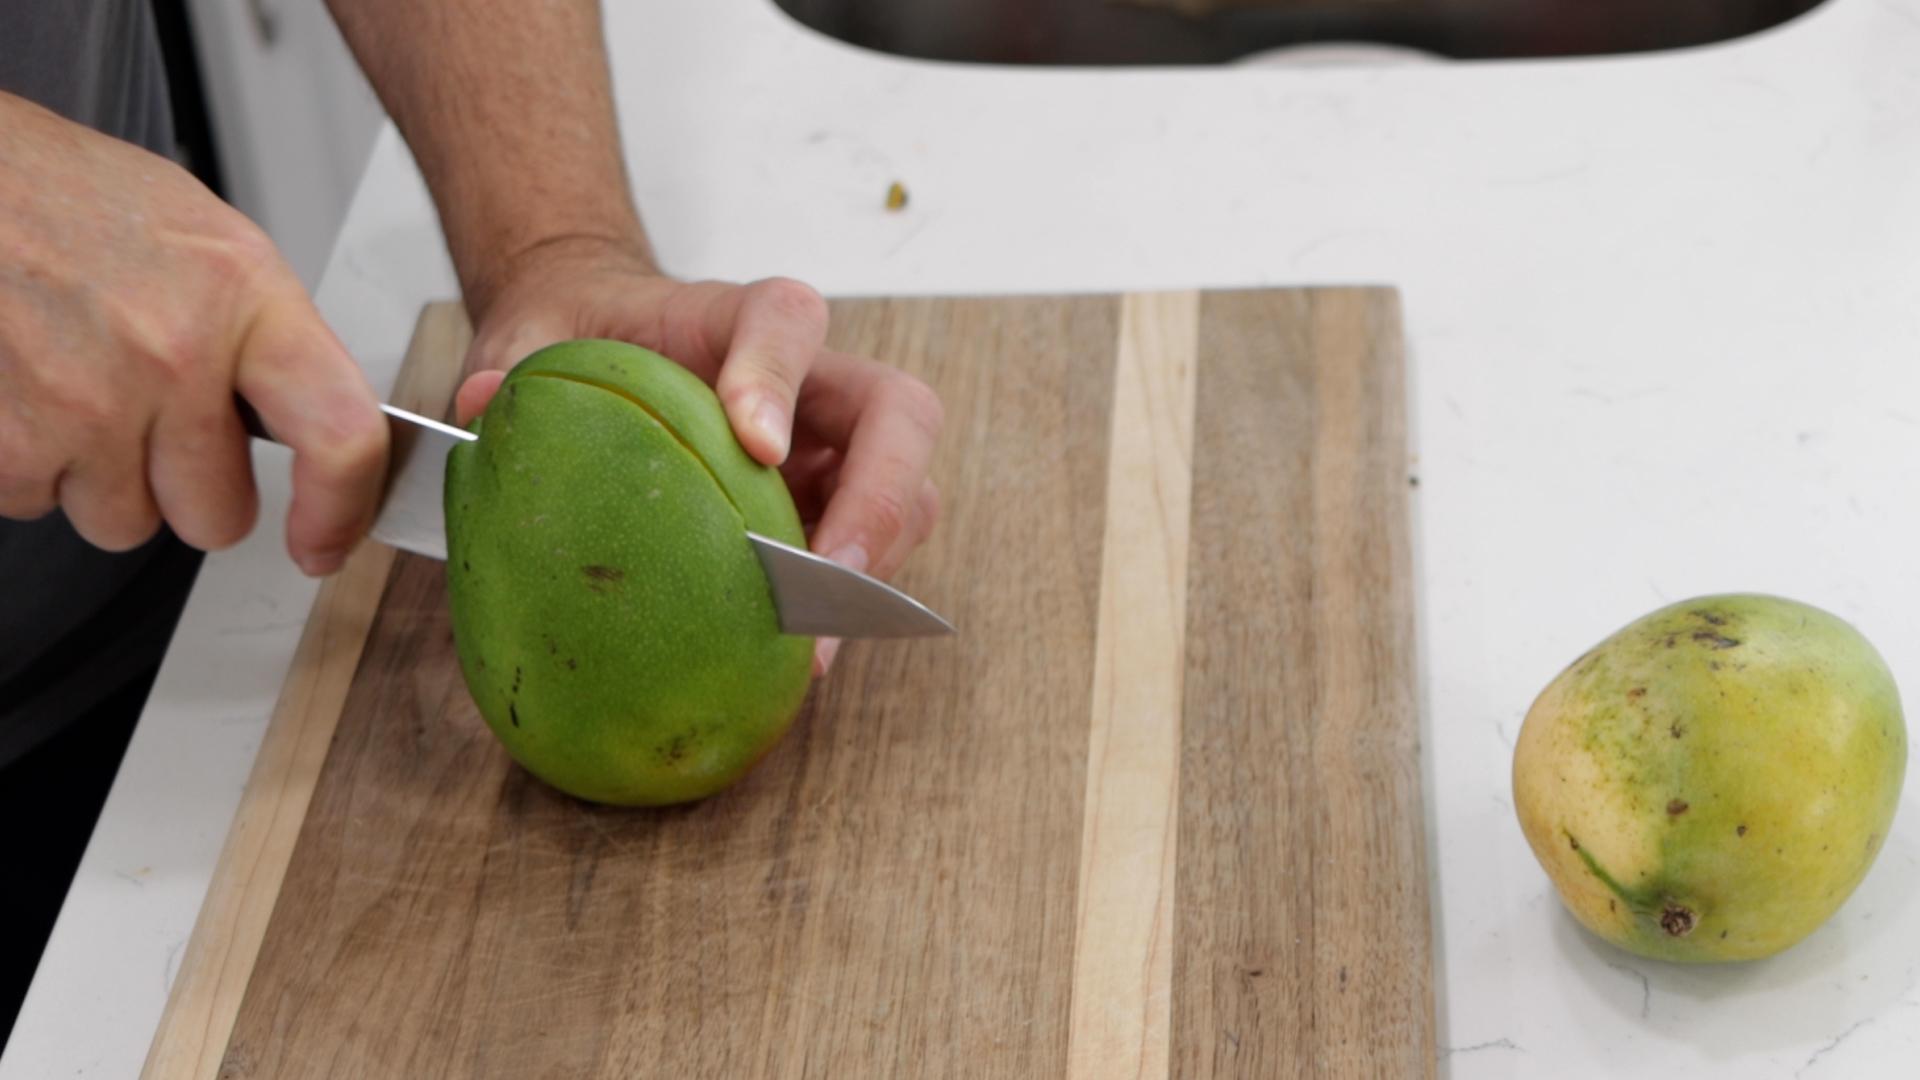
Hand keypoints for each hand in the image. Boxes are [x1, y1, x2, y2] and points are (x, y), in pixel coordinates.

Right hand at [0, 94, 387, 573]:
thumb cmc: (68, 198)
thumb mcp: (205, 243)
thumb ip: (263, 341)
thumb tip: (308, 426)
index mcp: (245, 297)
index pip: (340, 434)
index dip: (340, 508)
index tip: (325, 541)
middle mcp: (174, 355)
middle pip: (217, 515)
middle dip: (186, 490)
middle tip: (152, 423)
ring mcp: (89, 404)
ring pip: (124, 522)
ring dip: (101, 479)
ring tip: (74, 388)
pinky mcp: (12, 441)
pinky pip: (37, 504)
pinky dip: (29, 464)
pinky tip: (25, 392)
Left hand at [454, 237, 943, 674]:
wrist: (603, 340)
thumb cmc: (581, 337)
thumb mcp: (530, 338)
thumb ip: (510, 363)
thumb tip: (483, 408)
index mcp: (732, 319)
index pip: (787, 317)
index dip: (781, 373)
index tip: (754, 440)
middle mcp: (808, 381)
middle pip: (900, 412)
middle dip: (881, 494)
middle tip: (830, 574)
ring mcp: (828, 448)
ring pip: (906, 491)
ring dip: (875, 565)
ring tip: (816, 642)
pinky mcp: (825, 507)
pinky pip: (870, 550)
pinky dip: (846, 601)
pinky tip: (797, 655)